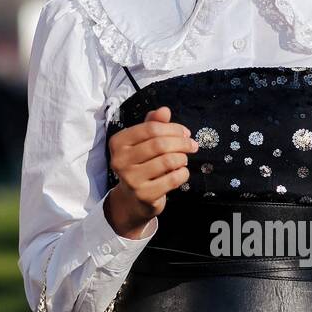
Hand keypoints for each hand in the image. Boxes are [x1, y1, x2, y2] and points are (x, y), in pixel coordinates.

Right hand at [104, 106, 198, 236]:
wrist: (133, 200)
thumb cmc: (140, 165)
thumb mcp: (143, 143)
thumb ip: (152, 124)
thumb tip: (165, 110)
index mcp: (118, 142)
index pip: (150, 128)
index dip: (173, 128)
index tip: (185, 133)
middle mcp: (120, 160)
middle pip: (159, 144)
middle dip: (182, 142)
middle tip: (192, 145)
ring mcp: (131, 179)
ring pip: (167, 161)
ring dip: (182, 158)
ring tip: (184, 159)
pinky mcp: (144, 195)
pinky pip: (172, 179)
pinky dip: (183, 173)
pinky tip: (182, 172)